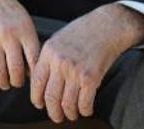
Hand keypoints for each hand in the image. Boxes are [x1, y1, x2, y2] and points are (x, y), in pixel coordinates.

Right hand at [0, 0, 40, 89]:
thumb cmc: (12, 15)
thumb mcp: (27, 24)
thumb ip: (32, 46)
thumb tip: (33, 74)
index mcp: (25, 31)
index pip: (34, 61)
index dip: (35, 75)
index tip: (33, 78)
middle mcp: (9, 36)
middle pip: (16, 71)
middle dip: (18, 82)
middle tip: (18, 82)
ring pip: (0, 74)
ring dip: (4, 83)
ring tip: (6, 82)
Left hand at [30, 4, 143, 122]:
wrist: (107, 25)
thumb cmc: (83, 31)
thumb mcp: (58, 39)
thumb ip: (48, 58)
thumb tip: (41, 80)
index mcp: (48, 52)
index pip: (36, 83)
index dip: (37, 98)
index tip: (40, 104)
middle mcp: (60, 62)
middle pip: (50, 97)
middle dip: (53, 112)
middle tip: (56, 116)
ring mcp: (75, 70)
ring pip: (67, 104)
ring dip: (69, 114)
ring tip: (72, 114)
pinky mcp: (92, 77)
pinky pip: (84, 103)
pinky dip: (84, 110)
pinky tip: (85, 109)